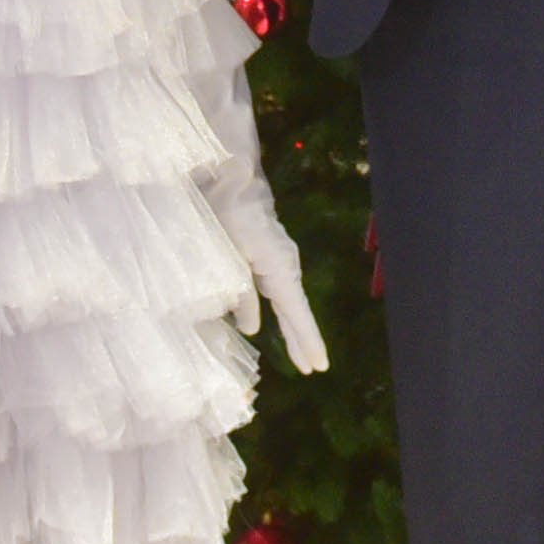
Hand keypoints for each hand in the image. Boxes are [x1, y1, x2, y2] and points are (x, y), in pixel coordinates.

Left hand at [218, 199, 330, 374]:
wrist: (228, 173)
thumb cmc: (224, 213)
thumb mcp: (226, 257)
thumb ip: (239, 294)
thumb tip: (251, 329)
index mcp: (278, 267)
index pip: (296, 312)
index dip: (306, 341)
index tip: (319, 366)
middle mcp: (286, 264)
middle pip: (297, 310)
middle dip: (303, 340)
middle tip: (313, 370)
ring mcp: (280, 257)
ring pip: (288, 300)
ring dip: (293, 327)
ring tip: (299, 356)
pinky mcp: (269, 251)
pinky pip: (278, 288)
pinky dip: (281, 309)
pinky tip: (274, 322)